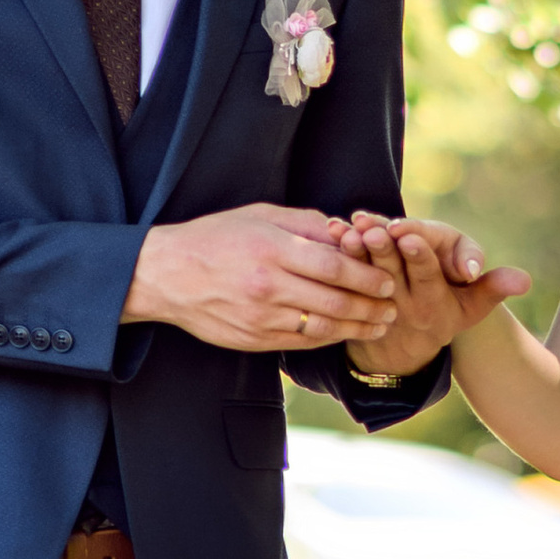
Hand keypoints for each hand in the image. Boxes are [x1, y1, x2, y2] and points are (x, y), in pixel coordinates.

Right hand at [124, 203, 399, 354]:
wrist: (165, 275)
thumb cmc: (215, 238)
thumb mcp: (260, 216)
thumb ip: (306, 223)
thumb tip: (347, 232)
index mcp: (273, 250)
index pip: (335, 267)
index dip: (367, 277)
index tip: (387, 280)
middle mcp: (269, 287)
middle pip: (336, 301)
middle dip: (371, 307)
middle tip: (394, 307)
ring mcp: (261, 318)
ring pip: (323, 328)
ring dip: (357, 328)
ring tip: (379, 325)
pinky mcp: (253, 339)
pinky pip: (301, 342)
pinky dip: (328, 339)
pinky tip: (344, 333)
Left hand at [341, 217, 531, 379]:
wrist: (403, 352)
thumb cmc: (447, 314)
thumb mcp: (473, 307)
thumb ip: (495, 288)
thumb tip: (525, 281)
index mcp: (435, 302)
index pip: (427, 277)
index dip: (419, 256)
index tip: (411, 236)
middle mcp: (404, 304)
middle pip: (392, 273)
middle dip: (384, 249)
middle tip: (375, 228)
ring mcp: (375, 302)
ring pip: (365, 275)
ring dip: (356, 251)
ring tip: (350, 230)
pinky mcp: (354, 297)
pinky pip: (345, 274)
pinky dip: (338, 252)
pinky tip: (331, 231)